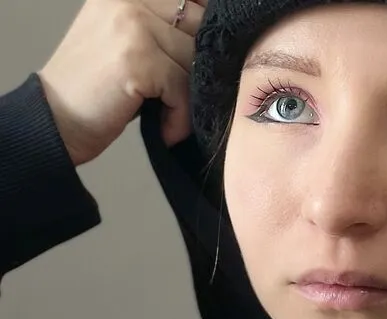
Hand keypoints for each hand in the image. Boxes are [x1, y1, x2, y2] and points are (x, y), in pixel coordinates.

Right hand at [38, 0, 206, 165]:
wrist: (54, 119)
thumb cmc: (96, 86)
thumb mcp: (128, 39)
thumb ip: (165, 25)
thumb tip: (223, 32)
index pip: (195, 1)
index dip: (209, 32)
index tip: (206, 59)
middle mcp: (130, 0)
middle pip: (202, 30)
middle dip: (200, 68)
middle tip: (182, 96)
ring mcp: (133, 27)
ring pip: (196, 60)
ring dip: (190, 96)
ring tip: (169, 114)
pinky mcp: (138, 60)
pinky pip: (184, 88)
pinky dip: (181, 116)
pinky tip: (166, 128)